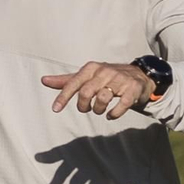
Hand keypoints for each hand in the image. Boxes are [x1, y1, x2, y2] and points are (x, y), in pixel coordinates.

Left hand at [41, 62, 155, 119]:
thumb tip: (44, 80)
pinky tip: (111, 115)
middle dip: (83, 105)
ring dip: (98, 109)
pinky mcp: (133, 89)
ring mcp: (120, 79)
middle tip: (85, 109)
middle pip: (87, 91)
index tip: (55, 109)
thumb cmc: (107, 78)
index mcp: (91, 68)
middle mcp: (105, 71)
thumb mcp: (86, 77)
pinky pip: (122, 104)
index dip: (63, 97)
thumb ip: (66, 80)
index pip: (73, 83)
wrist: (139, 75)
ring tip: (99, 110)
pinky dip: (114, 113)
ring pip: (103, 97)